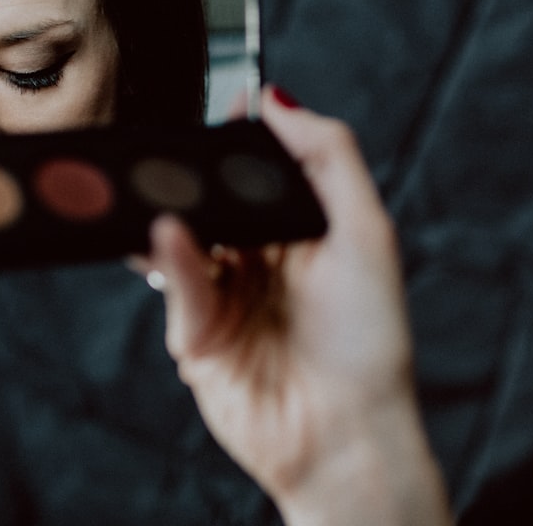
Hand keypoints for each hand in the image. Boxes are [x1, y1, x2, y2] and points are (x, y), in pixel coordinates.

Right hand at [138, 86, 450, 525]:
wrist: (345, 434)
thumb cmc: (370, 341)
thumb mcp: (366, 231)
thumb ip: (328, 156)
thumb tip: (277, 99)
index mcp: (304, 232)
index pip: (260, 170)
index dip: (240, 137)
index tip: (221, 100)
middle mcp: (262, 260)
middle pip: (216, 199)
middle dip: (196, 173)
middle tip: (177, 144)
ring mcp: (226, 295)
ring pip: (185, 236)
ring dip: (175, 209)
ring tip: (162, 186)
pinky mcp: (196, 333)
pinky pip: (177, 281)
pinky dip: (171, 255)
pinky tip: (171, 232)